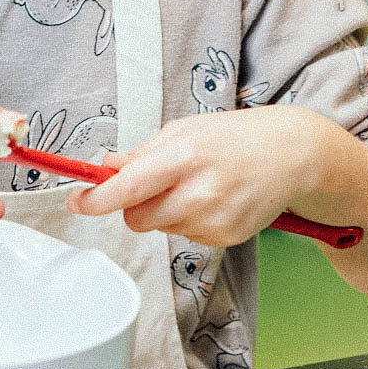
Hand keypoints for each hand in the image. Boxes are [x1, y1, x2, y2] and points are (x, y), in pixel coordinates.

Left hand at [68, 105, 333, 245]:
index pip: (128, 187)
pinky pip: (186, 237)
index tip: (76, 203)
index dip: (96, 199)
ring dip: (165, 213)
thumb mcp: (184, 130)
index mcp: (184, 157)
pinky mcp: (228, 238)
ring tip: (196, 187)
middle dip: (133, 206)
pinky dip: (189, 222)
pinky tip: (214, 201)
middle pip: (137, 218)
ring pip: (160, 229)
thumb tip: (105, 167)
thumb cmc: (233, 137)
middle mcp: (200, 192)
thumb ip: (142, 153)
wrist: (292, 154)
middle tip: (154, 186)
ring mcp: (216, 219)